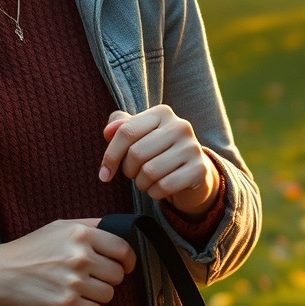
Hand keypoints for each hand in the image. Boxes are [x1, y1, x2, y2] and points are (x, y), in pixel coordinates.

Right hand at [0, 218, 134, 305]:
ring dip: (99, 293)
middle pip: (118, 274)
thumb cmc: (34, 247)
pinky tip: (76, 298)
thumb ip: (92, 225)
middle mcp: (80, 256)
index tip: (125, 265)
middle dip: (110, 276)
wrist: (4, 272)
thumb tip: (121, 228)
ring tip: (83, 286)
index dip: (128, 260)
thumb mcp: (62, 225)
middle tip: (95, 275)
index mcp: (82, 234)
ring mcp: (74, 281)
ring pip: (109, 294)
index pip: (123, 249)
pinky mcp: (66, 303)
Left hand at [100, 106, 219, 216]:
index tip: (104, 173)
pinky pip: (164, 186)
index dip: (110, 155)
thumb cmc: (158, 152)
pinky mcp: (200, 169)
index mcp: (162, 112)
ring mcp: (192, 147)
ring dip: (142, 183)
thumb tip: (108, 131)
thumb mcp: (139, 136)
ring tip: (148, 181)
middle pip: (136, 153)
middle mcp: (180, 126)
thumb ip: (121, 128)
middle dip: (129, 170)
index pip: (126, 131)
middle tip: (135, 174)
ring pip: (149, 172)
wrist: (192, 173)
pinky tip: (160, 189)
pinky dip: (155, 193)